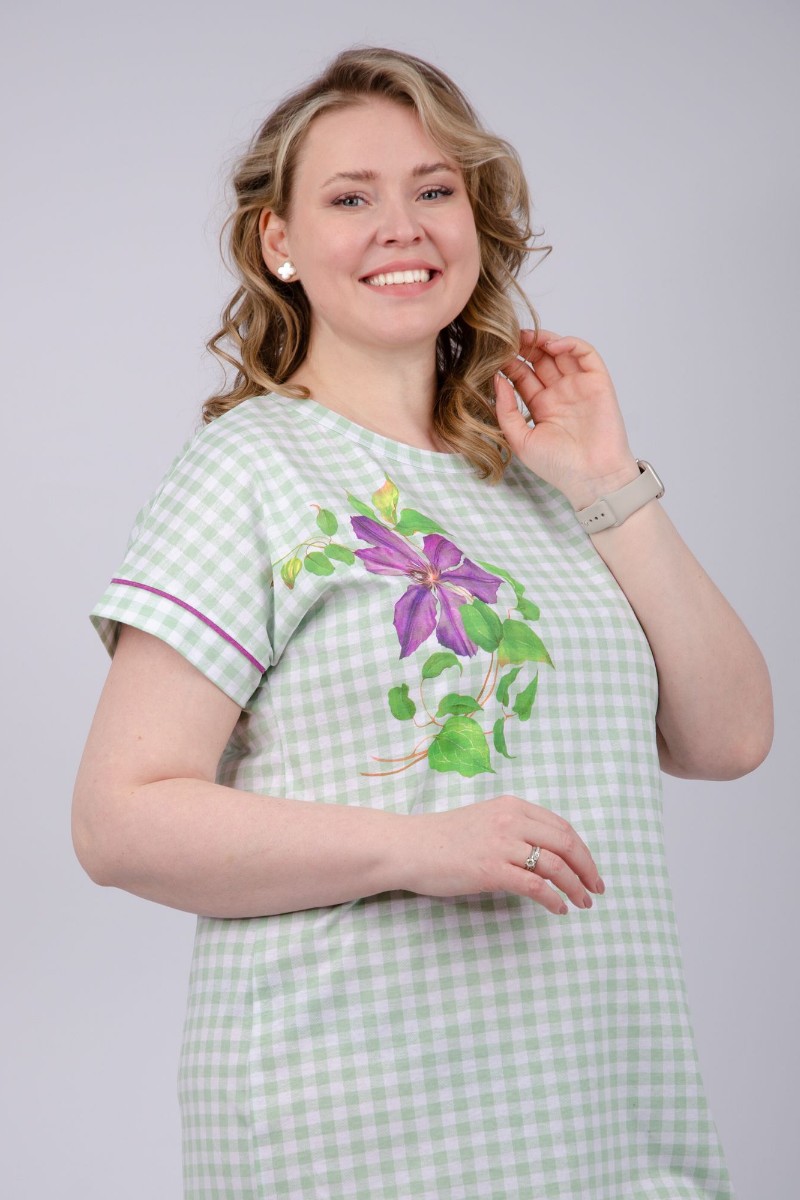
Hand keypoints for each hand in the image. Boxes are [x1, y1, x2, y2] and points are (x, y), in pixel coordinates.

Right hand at [402, 794, 603, 914]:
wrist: (409, 846)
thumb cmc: (443, 838)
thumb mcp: (485, 820)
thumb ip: (515, 828)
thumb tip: (547, 852)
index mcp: (512, 806)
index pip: (561, 826)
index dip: (582, 850)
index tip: (590, 869)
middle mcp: (511, 820)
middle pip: (566, 843)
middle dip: (587, 868)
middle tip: (596, 889)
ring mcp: (501, 844)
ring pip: (556, 866)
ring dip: (575, 887)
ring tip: (582, 903)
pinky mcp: (491, 869)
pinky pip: (535, 887)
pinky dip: (553, 900)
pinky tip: (559, 909)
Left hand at [493, 328, 639, 509]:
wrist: (592, 478)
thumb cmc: (558, 466)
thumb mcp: (520, 440)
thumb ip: (506, 411)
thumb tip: (496, 381)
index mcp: (541, 406)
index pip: (522, 376)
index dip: (508, 362)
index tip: (492, 354)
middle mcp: (559, 393)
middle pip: (539, 359)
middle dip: (523, 346)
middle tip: (507, 337)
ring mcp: (578, 386)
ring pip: (560, 352)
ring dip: (543, 340)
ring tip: (526, 337)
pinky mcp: (598, 382)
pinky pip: (585, 354)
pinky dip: (569, 344)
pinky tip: (551, 345)